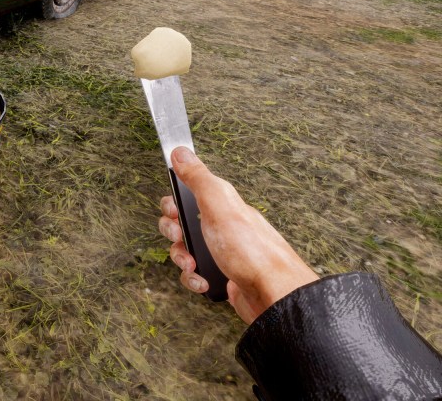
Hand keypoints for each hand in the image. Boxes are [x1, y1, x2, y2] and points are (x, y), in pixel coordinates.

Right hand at [159, 147, 319, 322]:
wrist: (273, 295)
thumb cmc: (252, 251)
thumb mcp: (219, 207)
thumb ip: (198, 178)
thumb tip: (181, 152)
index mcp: (221, 204)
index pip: (187, 195)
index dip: (173, 205)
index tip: (174, 213)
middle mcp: (221, 225)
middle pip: (180, 224)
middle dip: (173, 234)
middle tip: (181, 238)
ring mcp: (220, 251)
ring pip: (185, 250)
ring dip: (182, 260)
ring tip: (194, 265)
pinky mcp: (221, 274)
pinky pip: (195, 274)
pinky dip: (194, 279)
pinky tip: (204, 281)